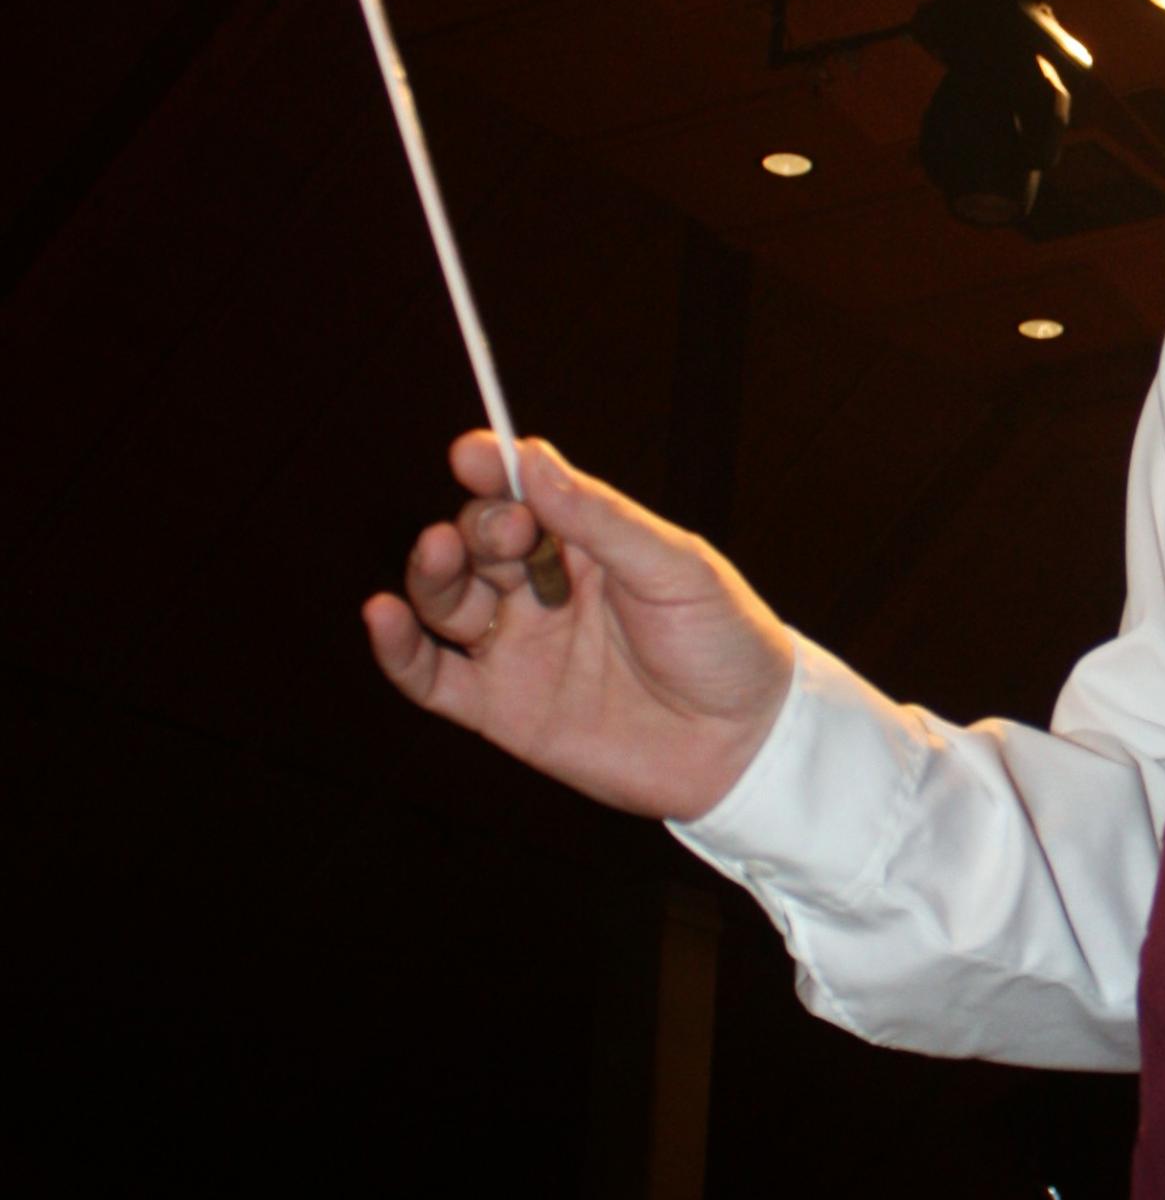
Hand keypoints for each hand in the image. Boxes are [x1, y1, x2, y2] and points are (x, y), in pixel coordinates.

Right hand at [365, 432, 794, 819]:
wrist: (747, 747)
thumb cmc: (725, 645)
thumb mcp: (674, 568)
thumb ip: (600, 519)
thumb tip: (532, 459)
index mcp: (585, 545)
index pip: (521, 494)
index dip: (493, 470)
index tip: (474, 453)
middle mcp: (542, 592)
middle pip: (476, 542)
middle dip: (479, 525)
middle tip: (512, 530)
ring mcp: (517, 649)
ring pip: (444, 599)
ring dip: (431, 571)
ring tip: (440, 550)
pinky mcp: (501, 709)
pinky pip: (430, 678)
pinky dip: (398, 649)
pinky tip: (381, 616)